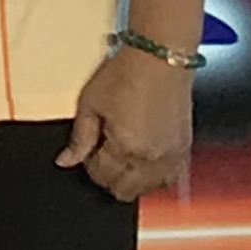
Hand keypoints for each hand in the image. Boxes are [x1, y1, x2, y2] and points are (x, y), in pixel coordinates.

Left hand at [58, 41, 195, 201]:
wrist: (159, 58)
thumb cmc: (126, 74)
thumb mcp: (90, 103)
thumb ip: (79, 138)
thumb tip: (66, 160)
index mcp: (127, 148)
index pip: (102, 177)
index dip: (89, 165)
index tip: (87, 150)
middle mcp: (153, 159)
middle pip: (126, 191)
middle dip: (109, 177)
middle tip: (103, 153)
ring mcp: (172, 156)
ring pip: (149, 189)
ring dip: (133, 179)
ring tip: (123, 152)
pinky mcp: (185, 149)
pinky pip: (169, 178)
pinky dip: (154, 175)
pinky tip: (144, 157)